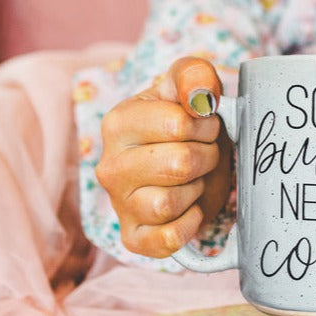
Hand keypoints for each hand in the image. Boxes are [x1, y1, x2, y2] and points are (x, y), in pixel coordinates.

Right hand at [96, 57, 232, 257]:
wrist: (191, 167)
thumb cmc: (187, 126)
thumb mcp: (190, 89)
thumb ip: (194, 76)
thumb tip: (199, 94)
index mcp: (118, 123)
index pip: (177, 124)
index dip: (205, 126)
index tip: (203, 126)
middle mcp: (110, 166)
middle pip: (179, 164)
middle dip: (206, 158)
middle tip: (203, 154)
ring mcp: (119, 205)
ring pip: (169, 203)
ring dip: (195, 191)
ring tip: (192, 180)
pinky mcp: (134, 238)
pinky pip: (166, 239)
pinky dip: (188, 225)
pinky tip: (190, 209)